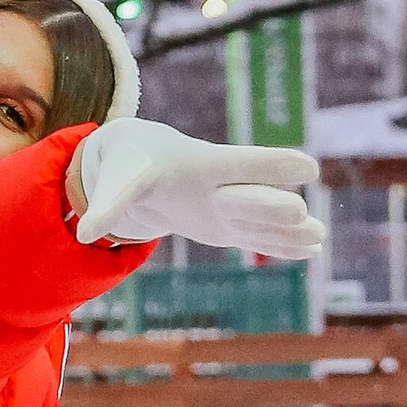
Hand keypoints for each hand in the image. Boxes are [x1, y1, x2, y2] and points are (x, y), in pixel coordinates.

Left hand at [72, 116, 325, 263]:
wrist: (140, 158)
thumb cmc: (128, 163)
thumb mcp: (117, 180)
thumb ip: (107, 204)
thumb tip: (87, 232)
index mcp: (201, 164)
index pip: (240, 163)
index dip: (272, 166)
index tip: (308, 167)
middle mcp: (221, 185)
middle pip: (252, 195)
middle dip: (274, 206)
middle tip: (304, 216)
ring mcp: (227, 206)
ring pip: (262, 218)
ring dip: (289, 230)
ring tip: (320, 238)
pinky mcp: (226, 226)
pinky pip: (257, 236)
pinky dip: (281, 244)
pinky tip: (311, 249)